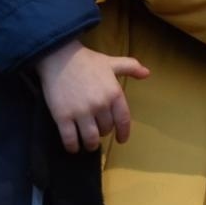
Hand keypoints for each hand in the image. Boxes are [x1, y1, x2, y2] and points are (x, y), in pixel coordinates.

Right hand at [34, 40, 149, 151]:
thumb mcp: (111, 62)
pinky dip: (72, 147)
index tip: (121, 140)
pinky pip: (70, 139)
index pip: (123, 120)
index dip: (123, 133)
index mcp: (114, 93)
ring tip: (88, 144)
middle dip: (103, 133)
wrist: (58, 57)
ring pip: (90, 139)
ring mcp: (81, 112)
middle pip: (106, 130)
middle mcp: (100, 105)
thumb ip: (130, 67)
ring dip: (90, 145)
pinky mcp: (63, 117)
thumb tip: (147, 73)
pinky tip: (73, 147)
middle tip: (97, 131)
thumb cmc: (86, 60)